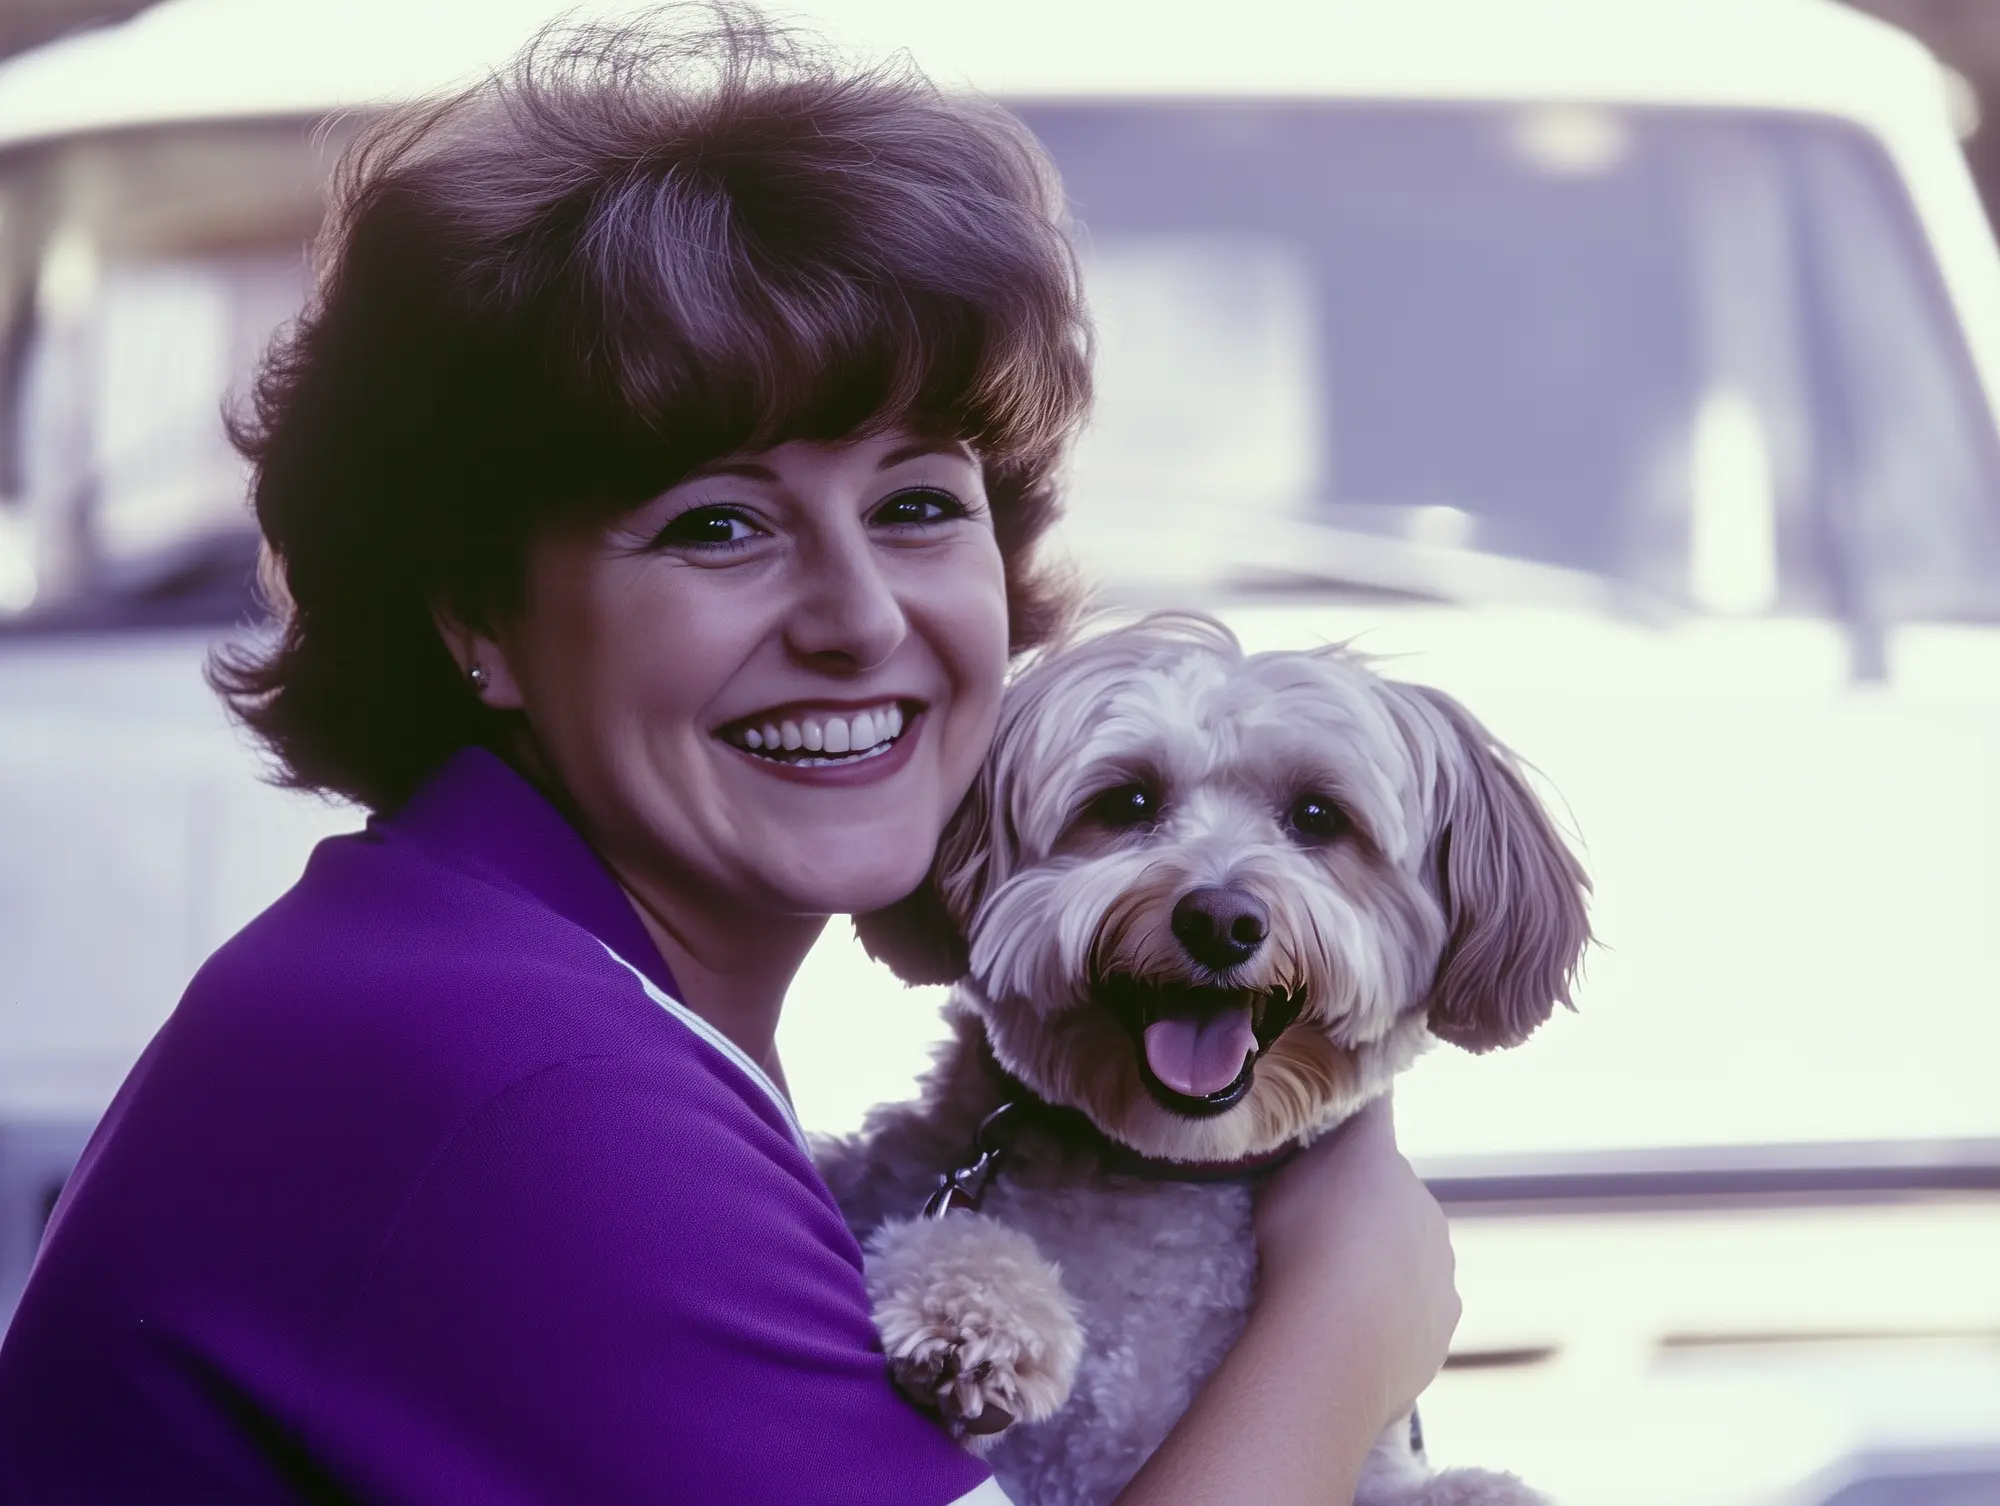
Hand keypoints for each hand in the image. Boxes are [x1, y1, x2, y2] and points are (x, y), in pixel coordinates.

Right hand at [1253, 1093, 1459, 1429]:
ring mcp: (1442, 1264)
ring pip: (1413, 1252)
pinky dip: (1395, 1313)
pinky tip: (1360, 1330)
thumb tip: (1320, 1145)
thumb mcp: (1278, 1185)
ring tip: (1338, 1296)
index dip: (1356, 1123)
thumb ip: (1306, 1163)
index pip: (1373, 1115)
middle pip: (1393, 1196)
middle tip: (1320, 1240)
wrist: (1335, 1344)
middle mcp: (1423, 1202)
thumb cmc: (1297, 1250)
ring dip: (1385, 1265)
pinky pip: (1419, 1305)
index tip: (1336, 1138)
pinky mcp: (1445, 1318)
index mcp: (1380, 1158)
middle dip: (1366, 1210)